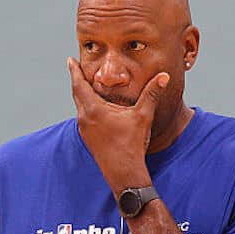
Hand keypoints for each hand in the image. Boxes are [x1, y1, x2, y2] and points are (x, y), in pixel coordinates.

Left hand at [67, 57, 169, 190]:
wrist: (123, 172)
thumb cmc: (132, 144)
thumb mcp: (143, 116)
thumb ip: (152, 94)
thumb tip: (164, 76)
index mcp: (93, 110)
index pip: (79, 85)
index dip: (74, 71)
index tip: (70, 60)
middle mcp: (84, 118)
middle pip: (77, 94)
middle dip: (77, 80)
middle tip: (76, 67)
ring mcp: (85, 130)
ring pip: (80, 106)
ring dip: (82, 94)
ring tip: (86, 84)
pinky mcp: (88, 138)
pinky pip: (84, 116)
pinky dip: (86, 106)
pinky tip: (95, 107)